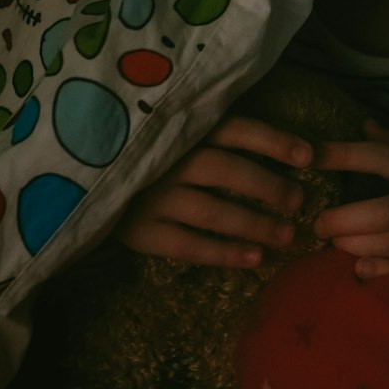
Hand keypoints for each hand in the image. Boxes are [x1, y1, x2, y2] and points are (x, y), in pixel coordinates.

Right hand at [113, 116, 312, 267]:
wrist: (79, 181)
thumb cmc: (144, 154)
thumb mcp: (173, 133)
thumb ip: (212, 132)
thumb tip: (278, 143)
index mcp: (180, 130)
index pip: (234, 129)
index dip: (274, 141)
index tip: (309, 155)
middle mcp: (167, 161)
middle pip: (228, 171)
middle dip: (269, 188)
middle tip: (299, 201)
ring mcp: (151, 197)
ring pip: (213, 212)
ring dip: (255, 224)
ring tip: (287, 235)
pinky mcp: (140, 231)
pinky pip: (189, 246)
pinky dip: (225, 254)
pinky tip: (256, 259)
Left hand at [312, 120, 388, 282]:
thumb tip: (364, 126)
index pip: (386, 158)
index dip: (347, 155)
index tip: (313, 154)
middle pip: (386, 211)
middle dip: (345, 218)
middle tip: (316, 221)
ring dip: (357, 243)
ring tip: (331, 241)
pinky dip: (384, 270)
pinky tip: (360, 269)